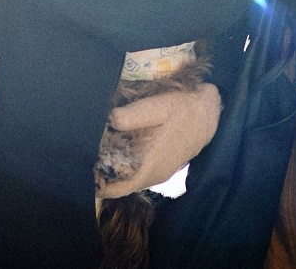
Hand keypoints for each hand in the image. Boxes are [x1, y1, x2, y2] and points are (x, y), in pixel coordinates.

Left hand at [95, 83, 221, 198]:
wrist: (209, 112)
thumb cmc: (182, 110)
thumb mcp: (157, 106)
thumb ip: (131, 116)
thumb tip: (107, 121)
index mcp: (149, 167)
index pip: (116, 189)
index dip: (98, 184)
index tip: (85, 170)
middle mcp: (154, 175)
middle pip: (121, 185)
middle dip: (103, 175)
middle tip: (88, 156)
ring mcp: (160, 173)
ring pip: (130, 180)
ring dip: (115, 170)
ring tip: (100, 151)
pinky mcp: (164, 166)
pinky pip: (139, 173)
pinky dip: (126, 166)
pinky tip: (120, 148)